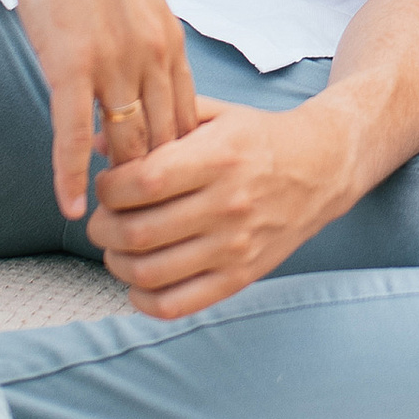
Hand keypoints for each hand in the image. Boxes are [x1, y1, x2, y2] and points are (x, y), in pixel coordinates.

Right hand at [6, 0, 198, 218]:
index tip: (178, 190)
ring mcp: (115, 64)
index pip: (187, 119)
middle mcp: (152, 58)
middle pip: (164, 140)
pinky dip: (73, 175)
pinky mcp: (73, 65)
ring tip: (113, 223)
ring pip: (127, 143)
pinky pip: (75, 134)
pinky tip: (71, 205)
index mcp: (169, 42)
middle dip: (159, 184)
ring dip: (120, 187)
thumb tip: (141, 70)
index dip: (182, 160)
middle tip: (149, 220)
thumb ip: (143, 39)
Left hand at [89, 97, 355, 315]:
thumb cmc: (260, 139)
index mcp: (217, 158)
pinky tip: (140, 280)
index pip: (140, 183)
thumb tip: (97, 142)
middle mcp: (226, 204)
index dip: (108, 188)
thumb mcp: (214, 115)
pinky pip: (177, 304)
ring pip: (149, 271)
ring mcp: (234, 246)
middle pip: (136, 231)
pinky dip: (144, 299)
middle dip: (102, 228)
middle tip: (103, 219)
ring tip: (117, 248)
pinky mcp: (240, 276)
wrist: (322, 168)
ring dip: (116, 263)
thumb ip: (159, 122)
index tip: (107, 185)